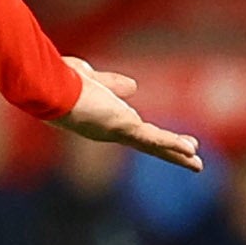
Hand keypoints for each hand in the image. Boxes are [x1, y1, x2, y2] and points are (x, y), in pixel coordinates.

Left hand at [54, 57, 202, 170]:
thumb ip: (110, 84)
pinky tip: (191, 152)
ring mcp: (116, 131)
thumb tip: (133, 87)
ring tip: (198, 164)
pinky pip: (153, 138)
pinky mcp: (123, 126)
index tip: (164, 137)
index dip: (151, 133)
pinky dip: (172, 145)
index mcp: (100, 119)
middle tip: (192, 157)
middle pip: (146, 143)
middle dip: (169, 150)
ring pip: (153, 145)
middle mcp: (108, 130)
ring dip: (176, 153)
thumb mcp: (91, 80)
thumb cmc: (59, 80)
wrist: (48, 86)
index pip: (131, 129)